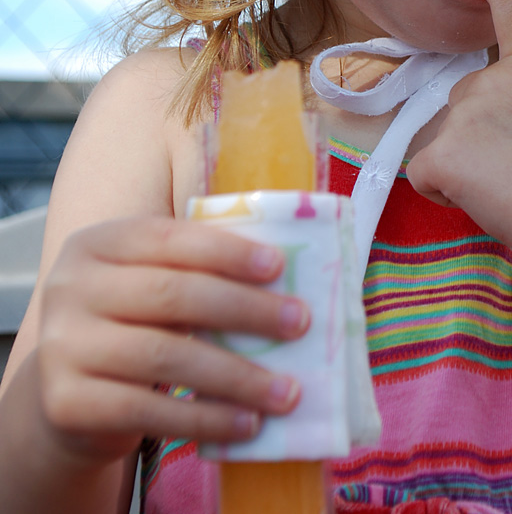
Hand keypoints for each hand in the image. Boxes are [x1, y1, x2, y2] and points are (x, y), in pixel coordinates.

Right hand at [35, 217, 308, 466]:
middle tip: (298, 323)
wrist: (66, 391)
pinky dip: (205, 418)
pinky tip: (247, 423)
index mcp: (96, 243)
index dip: (225, 250)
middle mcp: (69, 289)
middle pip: (170, 293)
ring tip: (286, 390)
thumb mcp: (149, 281)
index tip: (278, 265)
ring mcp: (63, 347)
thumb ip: (198, 270)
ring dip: (236, 375)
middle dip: (244, 308)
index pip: (168, 238)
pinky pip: (148, 410)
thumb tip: (285, 277)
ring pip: (163, 356)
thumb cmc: (132, 323)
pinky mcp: (67, 404)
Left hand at [406, 0, 511, 266]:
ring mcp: (464, 113)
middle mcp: (493, 78)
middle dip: (481, 136)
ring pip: (445, 142)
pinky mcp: (441, 153)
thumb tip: (494, 129)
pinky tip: (485, 202)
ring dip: (467, 167)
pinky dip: (446, 193)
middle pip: (464, 104)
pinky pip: (425, 174)